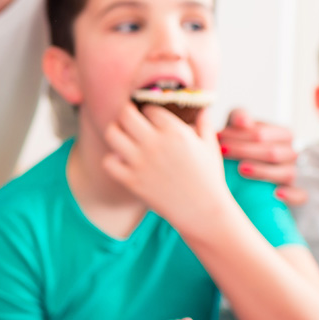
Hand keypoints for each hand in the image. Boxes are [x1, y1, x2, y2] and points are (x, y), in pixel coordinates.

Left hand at [103, 103, 230, 232]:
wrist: (203, 211)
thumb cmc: (209, 179)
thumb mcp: (210, 147)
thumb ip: (204, 124)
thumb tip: (203, 109)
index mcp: (175, 131)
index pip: (149, 108)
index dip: (148, 111)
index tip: (149, 117)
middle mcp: (155, 143)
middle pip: (125, 114)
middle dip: (127, 114)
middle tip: (130, 122)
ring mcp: (141, 162)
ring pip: (112, 133)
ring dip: (115, 132)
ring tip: (122, 138)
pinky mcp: (131, 181)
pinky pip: (108, 162)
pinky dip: (111, 159)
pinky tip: (121, 161)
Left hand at [217, 109, 303, 203]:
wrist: (247, 175)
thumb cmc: (242, 144)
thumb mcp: (239, 127)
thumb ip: (239, 117)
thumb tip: (242, 122)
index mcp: (283, 134)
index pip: (262, 133)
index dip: (239, 135)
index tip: (217, 137)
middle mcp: (292, 152)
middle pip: (272, 152)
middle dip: (245, 151)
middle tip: (221, 151)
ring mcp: (294, 173)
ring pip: (286, 172)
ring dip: (262, 171)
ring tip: (241, 169)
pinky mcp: (296, 193)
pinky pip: (300, 195)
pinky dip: (291, 195)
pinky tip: (276, 193)